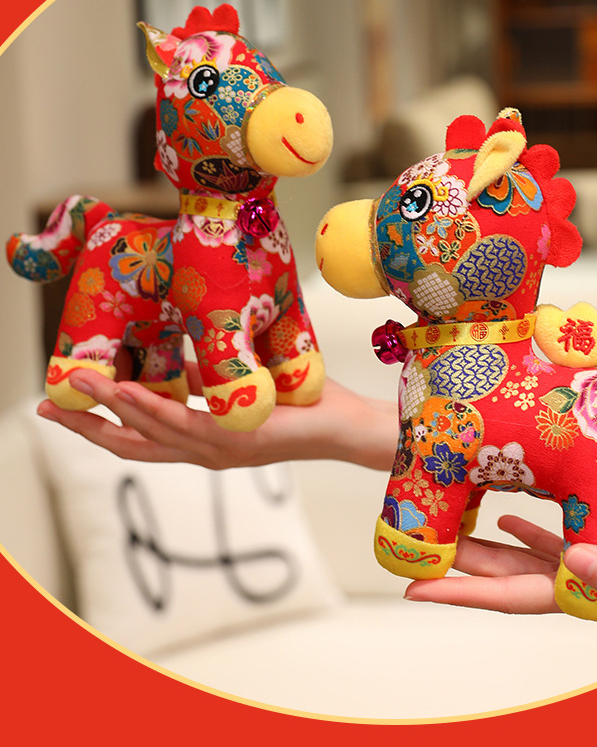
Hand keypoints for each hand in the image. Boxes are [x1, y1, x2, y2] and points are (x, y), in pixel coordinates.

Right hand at [36, 360, 397, 471]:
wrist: (347, 424)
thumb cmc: (299, 402)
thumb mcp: (238, 383)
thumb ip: (204, 375)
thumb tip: (171, 350)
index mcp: (200, 439)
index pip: (136, 435)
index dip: (96, 423)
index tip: (60, 404)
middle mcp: (201, 451)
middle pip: (128, 443)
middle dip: (85, 426)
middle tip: (45, 406)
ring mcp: (216, 450)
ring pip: (148, 432)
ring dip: (109, 408)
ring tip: (76, 385)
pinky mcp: (236, 441)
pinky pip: (184, 424)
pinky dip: (150, 409)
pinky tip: (125, 392)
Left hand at [403, 514, 596, 633]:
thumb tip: (569, 563)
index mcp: (588, 597)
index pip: (510, 596)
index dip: (461, 593)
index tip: (414, 589)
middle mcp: (581, 587)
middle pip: (504, 577)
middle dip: (458, 567)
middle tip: (414, 552)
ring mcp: (593, 572)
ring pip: (522, 557)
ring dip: (484, 546)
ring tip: (446, 531)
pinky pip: (555, 539)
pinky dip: (527, 528)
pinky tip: (508, 512)